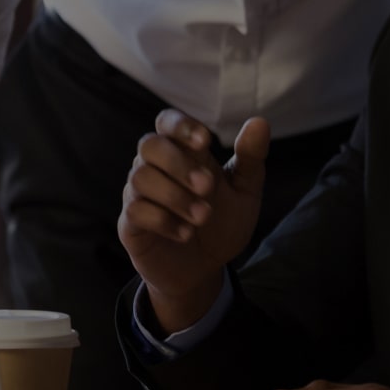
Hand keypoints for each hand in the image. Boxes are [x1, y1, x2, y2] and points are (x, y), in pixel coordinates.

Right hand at [118, 110, 269, 331]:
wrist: (207, 267)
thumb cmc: (223, 223)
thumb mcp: (245, 191)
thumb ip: (251, 158)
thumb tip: (259, 122)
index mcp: (184, 153)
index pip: (167, 122)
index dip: (181, 125)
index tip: (205, 141)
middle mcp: (156, 169)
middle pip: (149, 145)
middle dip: (179, 164)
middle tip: (208, 187)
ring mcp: (140, 195)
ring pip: (140, 177)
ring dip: (175, 196)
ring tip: (203, 217)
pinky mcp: (131, 224)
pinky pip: (135, 210)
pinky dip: (163, 220)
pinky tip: (186, 233)